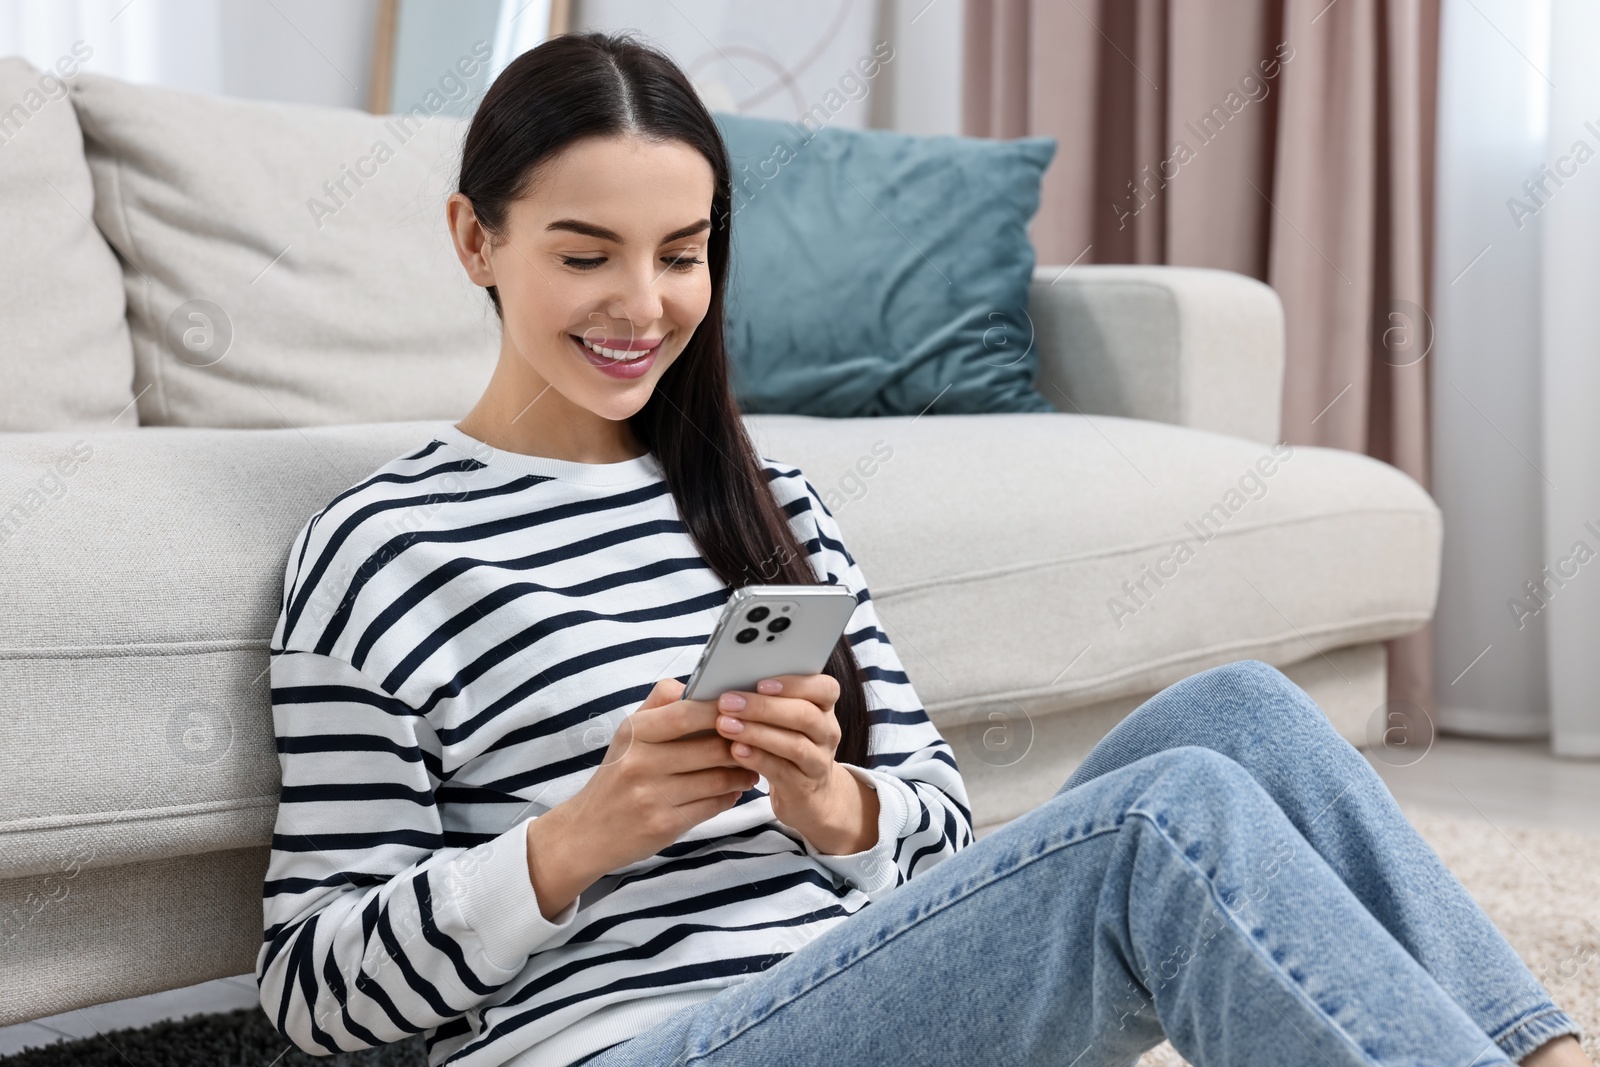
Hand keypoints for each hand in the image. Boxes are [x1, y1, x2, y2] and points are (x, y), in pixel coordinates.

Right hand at [542, 679, 756, 885]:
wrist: (587, 832)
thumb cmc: (617, 776)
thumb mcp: (628, 735)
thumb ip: (660, 704)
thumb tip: (697, 685)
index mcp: (634, 733)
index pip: (686, 713)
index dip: (720, 710)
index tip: (744, 708)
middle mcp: (640, 763)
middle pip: (710, 748)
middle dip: (742, 744)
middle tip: (760, 741)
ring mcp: (652, 796)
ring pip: (718, 779)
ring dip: (743, 773)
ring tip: (751, 767)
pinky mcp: (664, 826)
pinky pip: (712, 806)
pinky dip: (730, 797)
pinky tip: (734, 790)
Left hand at [712, 673, 878, 855]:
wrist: (810, 795)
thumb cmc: (788, 745)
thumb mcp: (788, 721)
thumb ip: (770, 701)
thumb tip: (731, 684)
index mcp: (825, 708)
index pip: (826, 688)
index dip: (794, 684)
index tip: (761, 683)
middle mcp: (827, 733)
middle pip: (804, 715)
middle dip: (763, 707)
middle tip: (727, 703)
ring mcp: (818, 762)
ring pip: (794, 745)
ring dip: (756, 733)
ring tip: (725, 725)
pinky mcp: (803, 788)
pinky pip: (782, 771)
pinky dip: (757, 759)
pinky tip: (736, 750)